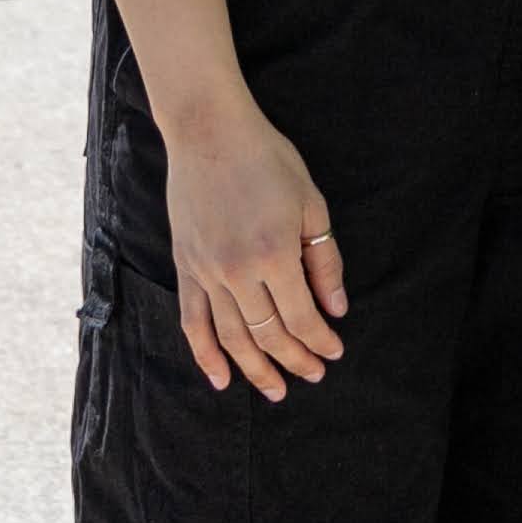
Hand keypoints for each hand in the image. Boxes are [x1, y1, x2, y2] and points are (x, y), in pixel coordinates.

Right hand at [162, 103, 349, 401]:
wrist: (209, 132)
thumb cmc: (267, 160)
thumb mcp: (311, 204)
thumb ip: (325, 261)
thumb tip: (336, 308)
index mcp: (275, 254)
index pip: (302, 318)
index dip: (320, 341)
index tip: (334, 353)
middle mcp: (237, 272)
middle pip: (269, 334)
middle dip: (294, 361)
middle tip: (312, 376)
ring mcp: (206, 273)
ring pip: (232, 338)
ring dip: (255, 369)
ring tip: (275, 390)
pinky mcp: (186, 268)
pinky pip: (193, 322)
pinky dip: (205, 355)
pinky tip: (221, 379)